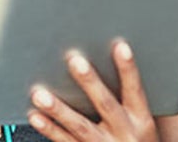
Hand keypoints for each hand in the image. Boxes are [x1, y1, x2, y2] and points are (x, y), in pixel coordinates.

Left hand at [27, 40, 158, 141]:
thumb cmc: (136, 139)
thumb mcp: (141, 121)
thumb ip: (126, 95)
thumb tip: (108, 55)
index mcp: (141, 120)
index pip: (134, 90)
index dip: (128, 69)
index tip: (121, 46)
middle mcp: (124, 134)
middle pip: (106, 104)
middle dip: (90, 82)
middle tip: (75, 61)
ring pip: (80, 126)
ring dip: (58, 109)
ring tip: (39, 93)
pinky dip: (50, 128)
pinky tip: (35, 115)